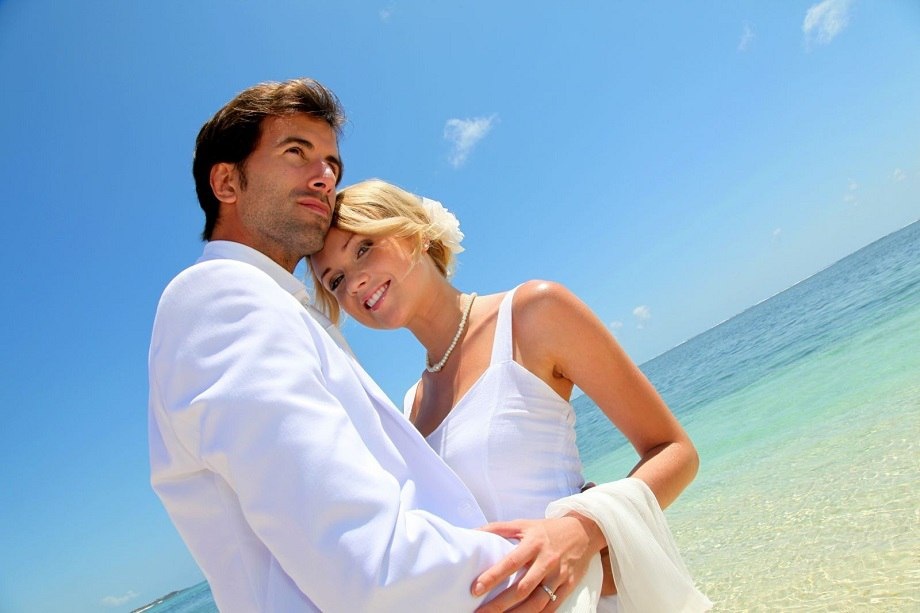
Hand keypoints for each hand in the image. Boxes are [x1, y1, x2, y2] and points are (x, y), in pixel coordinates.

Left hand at [472, 514, 601, 611]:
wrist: (583, 531)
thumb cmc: (547, 529)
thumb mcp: (523, 524)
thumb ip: (498, 528)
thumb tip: (472, 532)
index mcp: (533, 543)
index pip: (511, 562)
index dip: (493, 576)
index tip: (475, 589)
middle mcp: (547, 561)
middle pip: (522, 588)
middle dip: (500, 604)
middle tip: (480, 612)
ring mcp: (559, 575)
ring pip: (537, 602)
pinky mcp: (569, 585)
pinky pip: (552, 606)